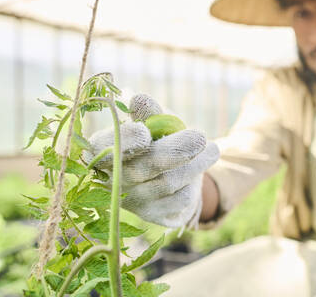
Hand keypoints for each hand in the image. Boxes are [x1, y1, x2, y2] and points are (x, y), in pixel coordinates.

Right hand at [84, 94, 219, 228]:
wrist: (177, 173)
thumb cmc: (159, 140)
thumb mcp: (156, 123)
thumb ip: (149, 113)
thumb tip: (138, 99)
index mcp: (104, 152)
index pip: (104, 149)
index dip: (124, 142)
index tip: (144, 132)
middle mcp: (113, 180)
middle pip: (142, 168)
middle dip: (174, 151)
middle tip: (200, 137)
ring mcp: (132, 202)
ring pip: (167, 183)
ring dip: (195, 164)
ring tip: (212, 148)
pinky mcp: (154, 216)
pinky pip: (180, 200)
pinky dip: (194, 182)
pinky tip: (197, 171)